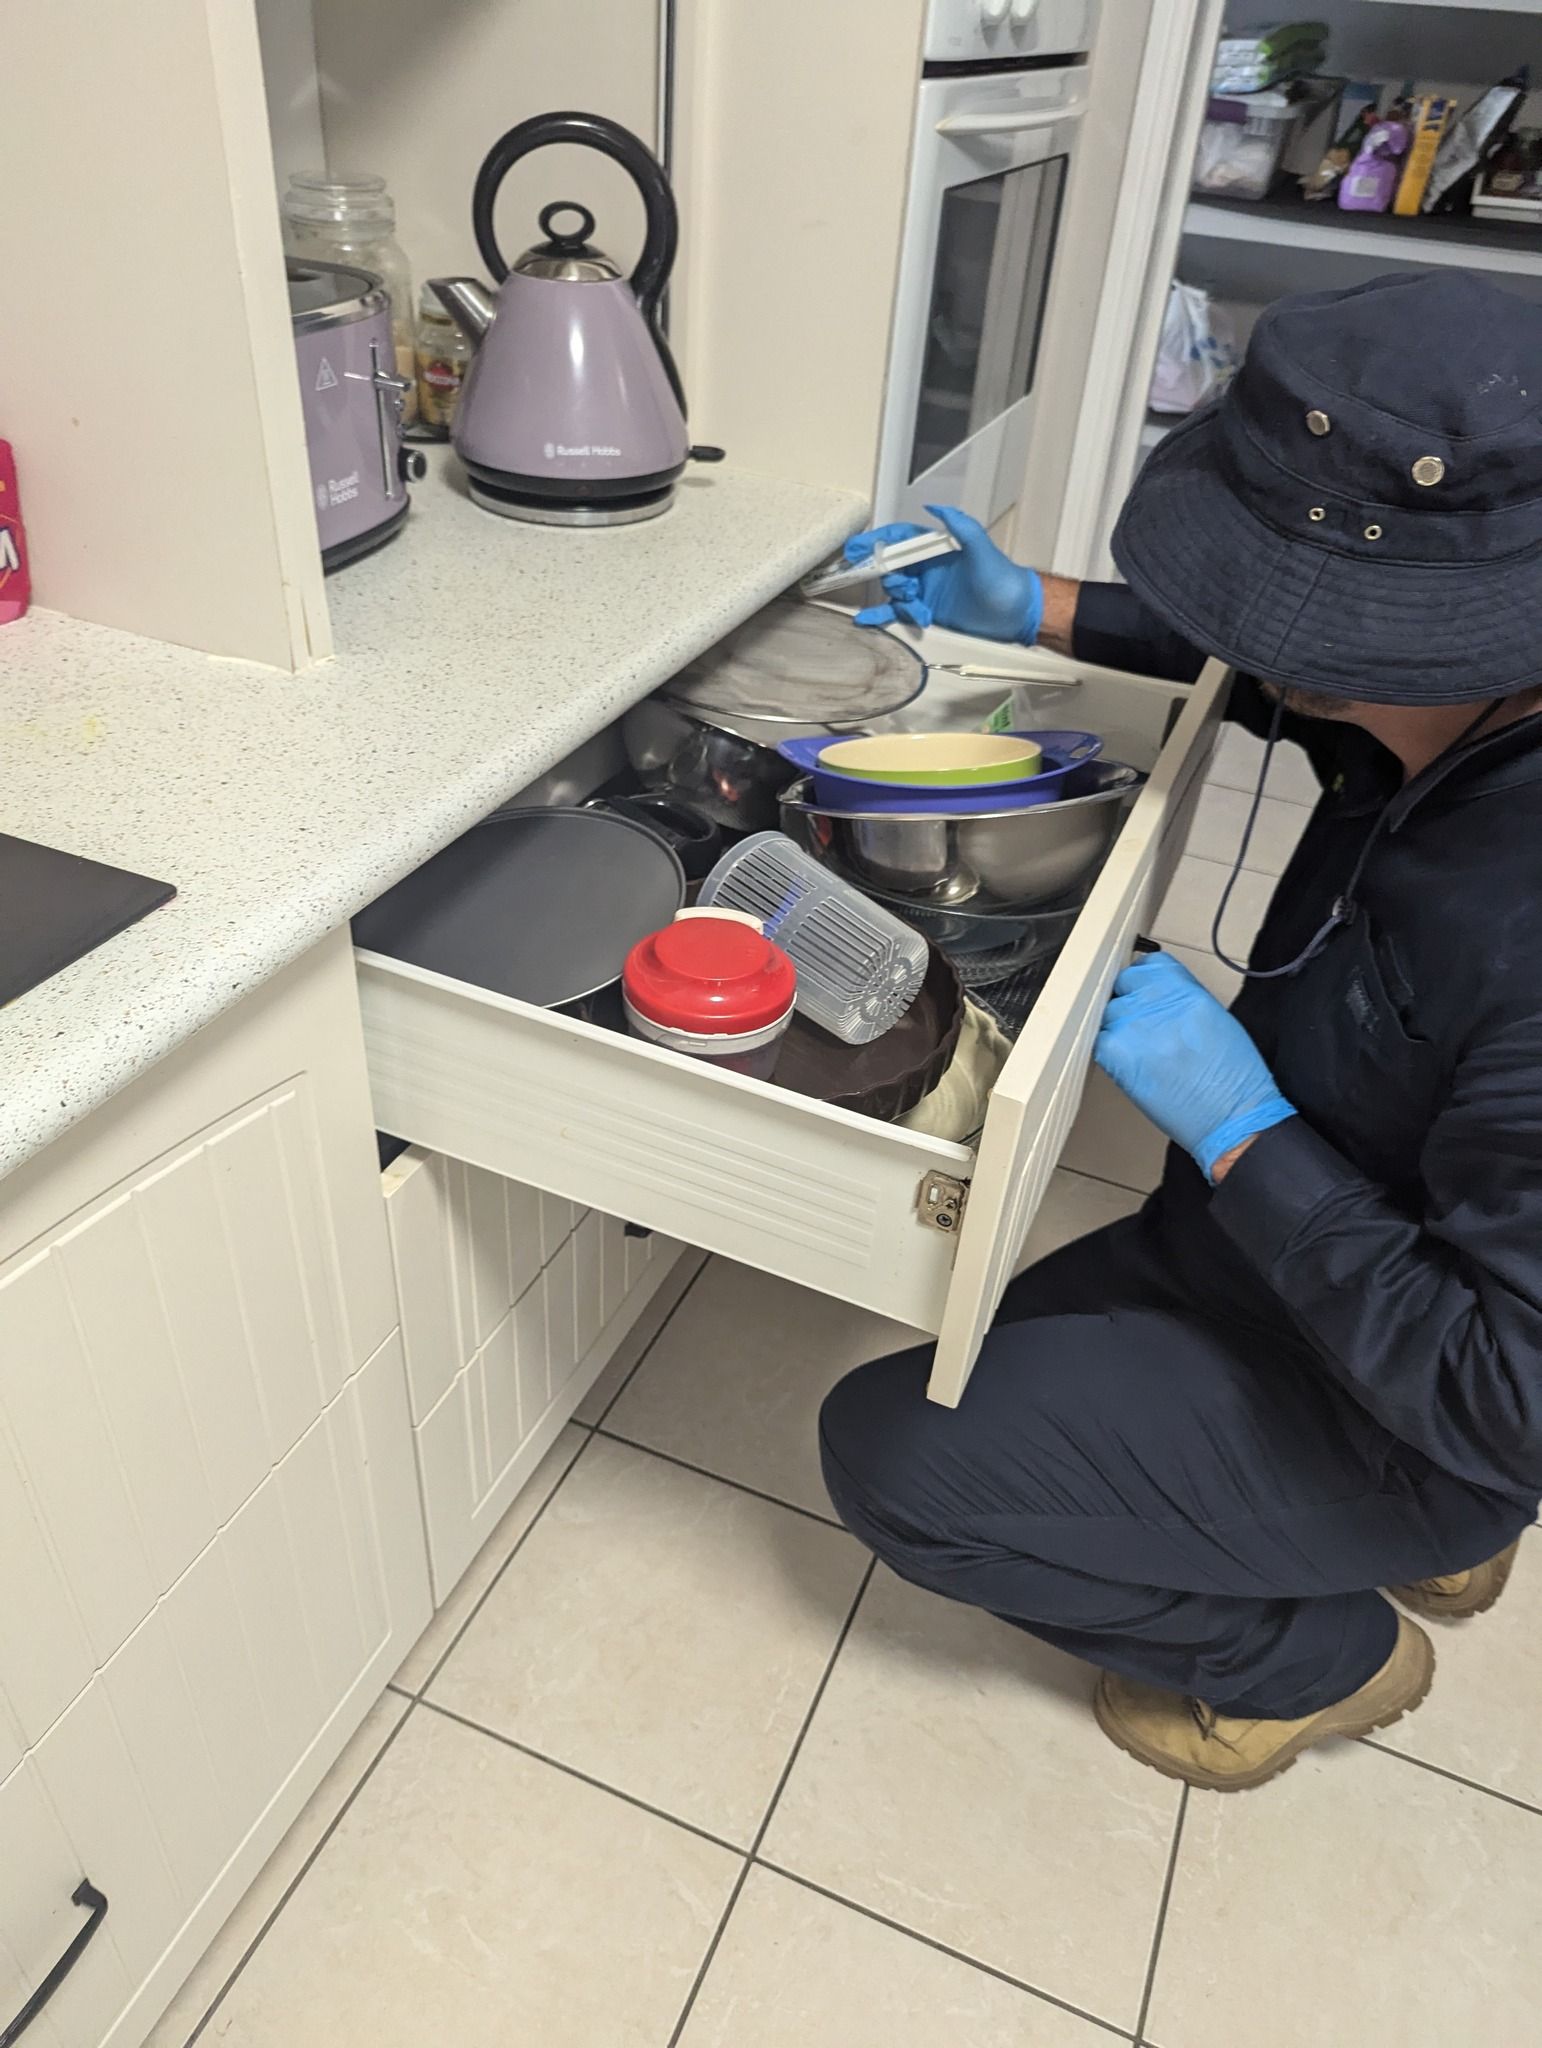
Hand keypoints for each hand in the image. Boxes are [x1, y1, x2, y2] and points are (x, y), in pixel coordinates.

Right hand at [843, 504, 1043, 643]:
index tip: (857, 548)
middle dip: (890, 575)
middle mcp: (927, 568)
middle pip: (892, 566)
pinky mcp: (926, 612)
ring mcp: (925, 591)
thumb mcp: (982, 549)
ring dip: (899, 600)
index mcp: (936, 548)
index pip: (900, 539)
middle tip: (906, 587)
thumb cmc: (1001, 578)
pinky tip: (865, 620)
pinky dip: (881, 615)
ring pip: (895, 591)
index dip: (878, 541)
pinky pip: (898, 612)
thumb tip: (935, 508)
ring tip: (918, 608)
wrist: (1015, 613)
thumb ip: (960, 527)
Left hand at [1094, 951, 1294, 1182]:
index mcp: (1183, 989)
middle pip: (1122, 987)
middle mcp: (1156, 1001)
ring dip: (1118, 1030)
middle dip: (1129, 1005)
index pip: (1146, 965)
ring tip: (1141, 1053)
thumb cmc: (1232, 1077)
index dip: (1143, 982)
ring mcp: (1133, 1026)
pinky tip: (1131, 1066)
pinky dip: (1109, 1053)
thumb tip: (1159, 998)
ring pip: (1107, 1015)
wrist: (1231, 1115)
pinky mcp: (1118, 1054)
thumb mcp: (1214, 1018)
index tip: (1144, 995)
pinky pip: (1098, 1042)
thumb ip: (1181, 999)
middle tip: (1142, 1029)